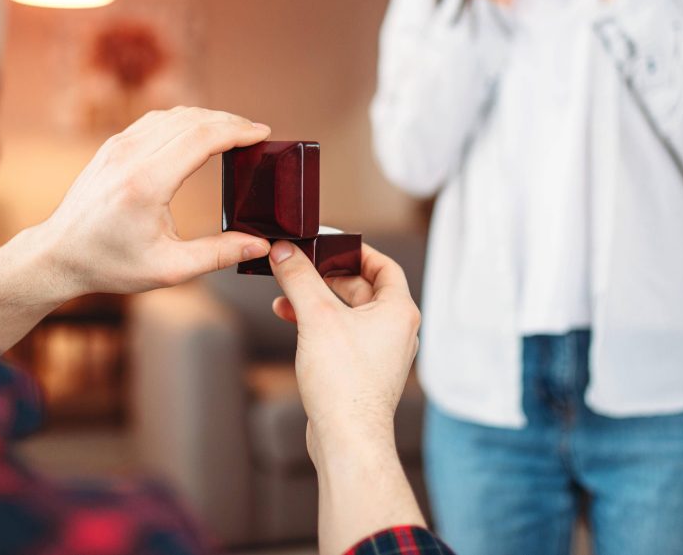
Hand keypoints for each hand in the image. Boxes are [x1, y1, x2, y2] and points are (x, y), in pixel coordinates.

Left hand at [36, 106, 273, 297]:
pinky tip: (200, 133)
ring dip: (208, 118)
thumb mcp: (169, 269)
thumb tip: (260, 245)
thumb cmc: (111, 264)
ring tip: (234, 132)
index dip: (237, 131)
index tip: (263, 133)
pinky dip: (185, 121)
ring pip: (174, 114)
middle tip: (256, 133)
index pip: (201, 138)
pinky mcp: (113, 146)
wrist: (59, 254)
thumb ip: (218, 255)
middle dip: (230, 121)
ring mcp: (119, 146)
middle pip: (192, 119)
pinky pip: (156, 120)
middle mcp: (130, 155)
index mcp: (146, 182)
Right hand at [269, 242, 425, 553]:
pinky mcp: (365, 372)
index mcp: (399, 310)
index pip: (383, 265)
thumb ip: (299, 278)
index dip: (356, 250)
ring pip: (349, 314)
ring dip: (317, 302)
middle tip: (299, 266)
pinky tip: (292, 324)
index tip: (329, 243)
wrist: (348, 439)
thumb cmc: (345, 381)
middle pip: (362, 288)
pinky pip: (343, 336)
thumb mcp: (317, 317)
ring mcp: (382, 353)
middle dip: (326, 276)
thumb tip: (283, 251)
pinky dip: (320, 326)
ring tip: (284, 297)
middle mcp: (396, 330)